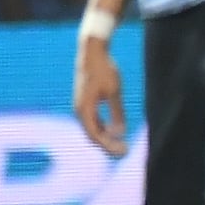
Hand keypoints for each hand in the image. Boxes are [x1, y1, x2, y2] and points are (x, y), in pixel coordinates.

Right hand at [75, 29, 128, 154]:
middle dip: (108, 145)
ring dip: (105, 138)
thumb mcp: (114, 92)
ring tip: (120, 145)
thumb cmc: (104, 70)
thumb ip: (117, 113)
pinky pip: (91, 121)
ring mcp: (80, 106)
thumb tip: (119, 133)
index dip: (109, 146)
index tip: (124, 151)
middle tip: (124, 152)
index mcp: (84, 110)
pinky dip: (102, 128)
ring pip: (91, 129)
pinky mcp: (84, 102)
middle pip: (92, 135)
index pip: (96, 136)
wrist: (92, 52)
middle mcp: (79, 110)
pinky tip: (114, 131)